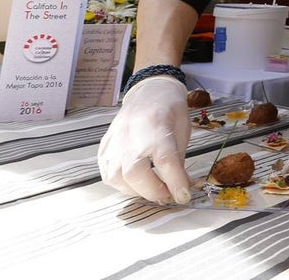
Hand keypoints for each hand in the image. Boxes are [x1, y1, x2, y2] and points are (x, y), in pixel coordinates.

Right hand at [98, 76, 192, 203]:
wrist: (148, 92)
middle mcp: (131, 136)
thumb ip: (179, 161)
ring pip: (117, 178)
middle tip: (168, 194)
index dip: (175, 183)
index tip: (184, 197)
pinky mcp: (104, 148)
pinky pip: (107, 175)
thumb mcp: (183, 131)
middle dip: (153, 191)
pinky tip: (136, 182)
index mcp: (156, 128)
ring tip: (152, 188)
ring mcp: (114, 142)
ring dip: (137, 191)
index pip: (165, 162)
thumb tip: (182, 189)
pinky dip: (123, 184)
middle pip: (136, 173)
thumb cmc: (169, 110)